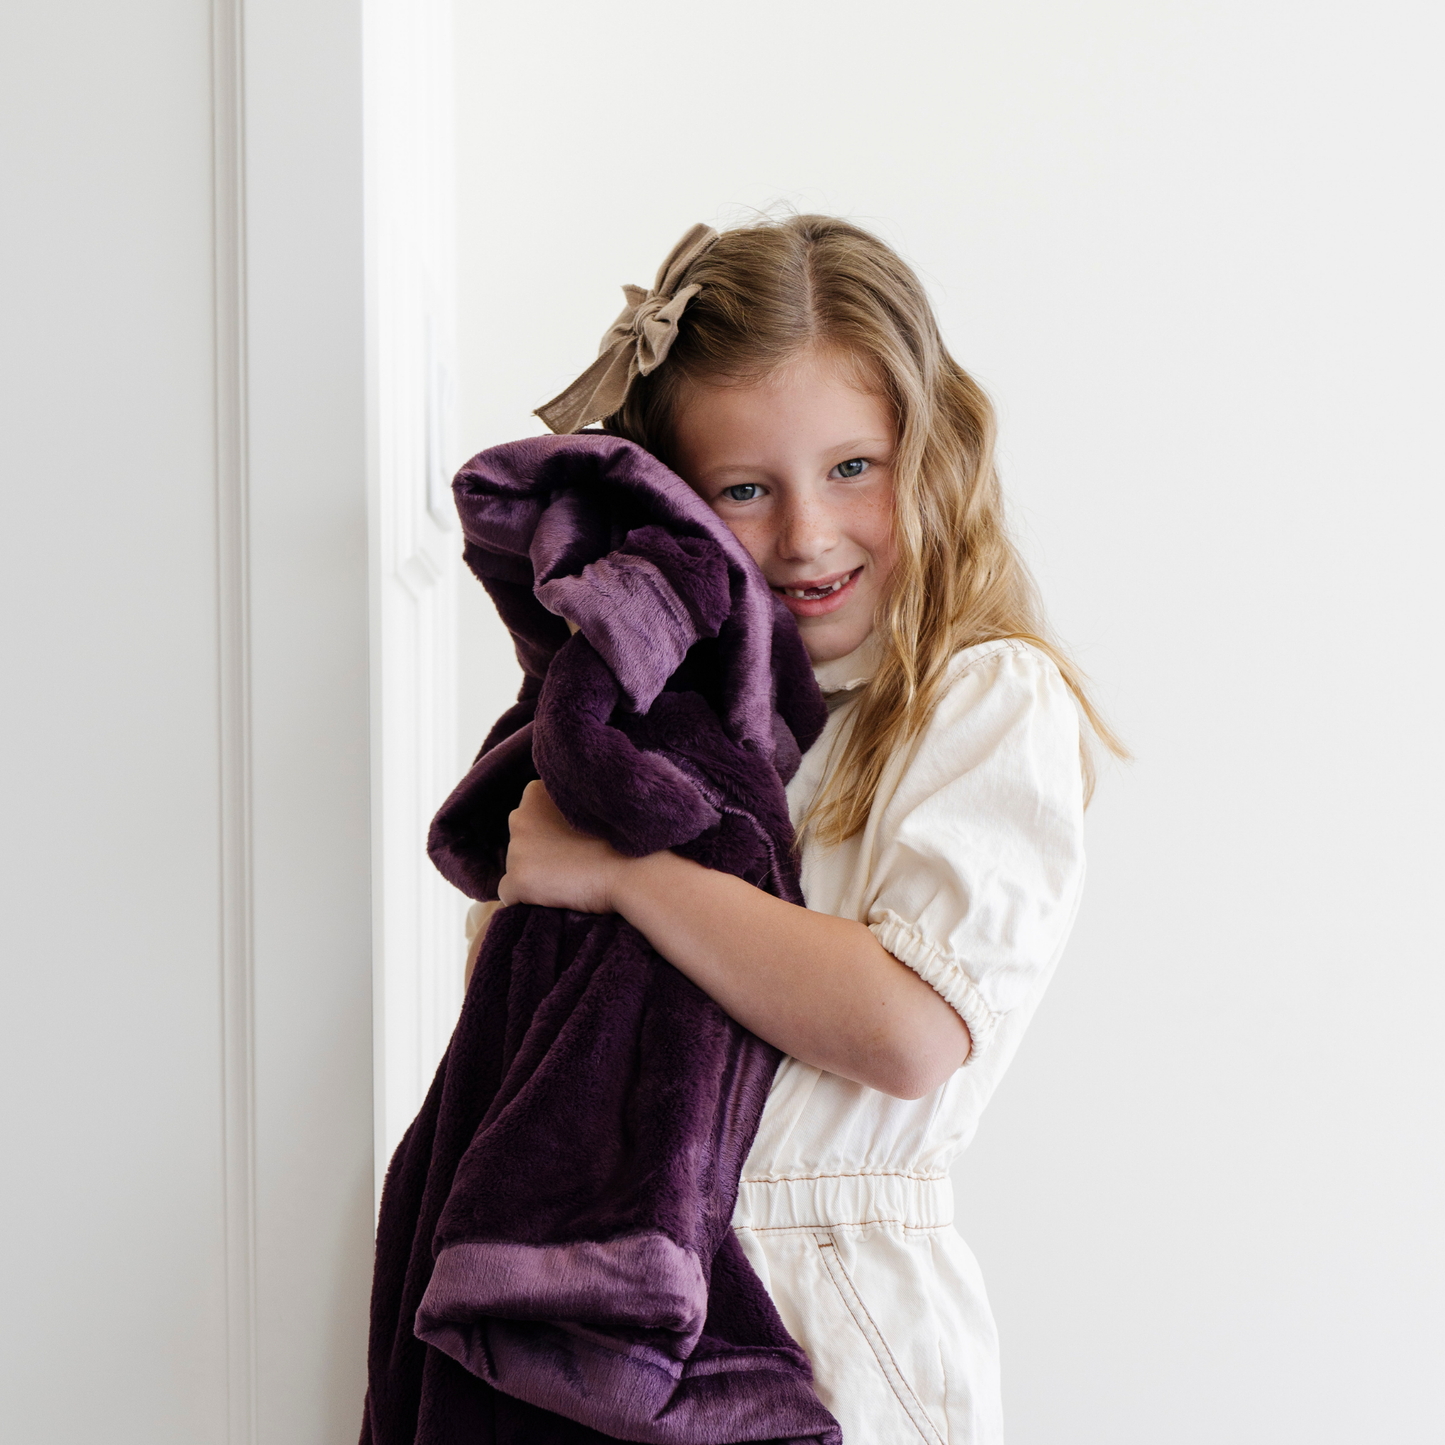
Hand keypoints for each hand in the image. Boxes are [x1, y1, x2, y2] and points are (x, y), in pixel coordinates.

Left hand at [496, 779, 630, 913]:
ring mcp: (515, 850)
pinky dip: (526, 900)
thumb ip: (565, 805)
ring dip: (536, 875)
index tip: (572, 839)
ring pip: (517, 868)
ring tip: (569, 879)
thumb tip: (556, 822)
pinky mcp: (516, 880)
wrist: (634, 870)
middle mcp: (519, 817)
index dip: (550, 831)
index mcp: (535, 793)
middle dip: (538, 851)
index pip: (530, 816)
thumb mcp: (590, 806)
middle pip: (521, 842)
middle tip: (571, 860)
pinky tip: (554, 898)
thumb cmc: (620, 838)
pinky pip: (510, 895)